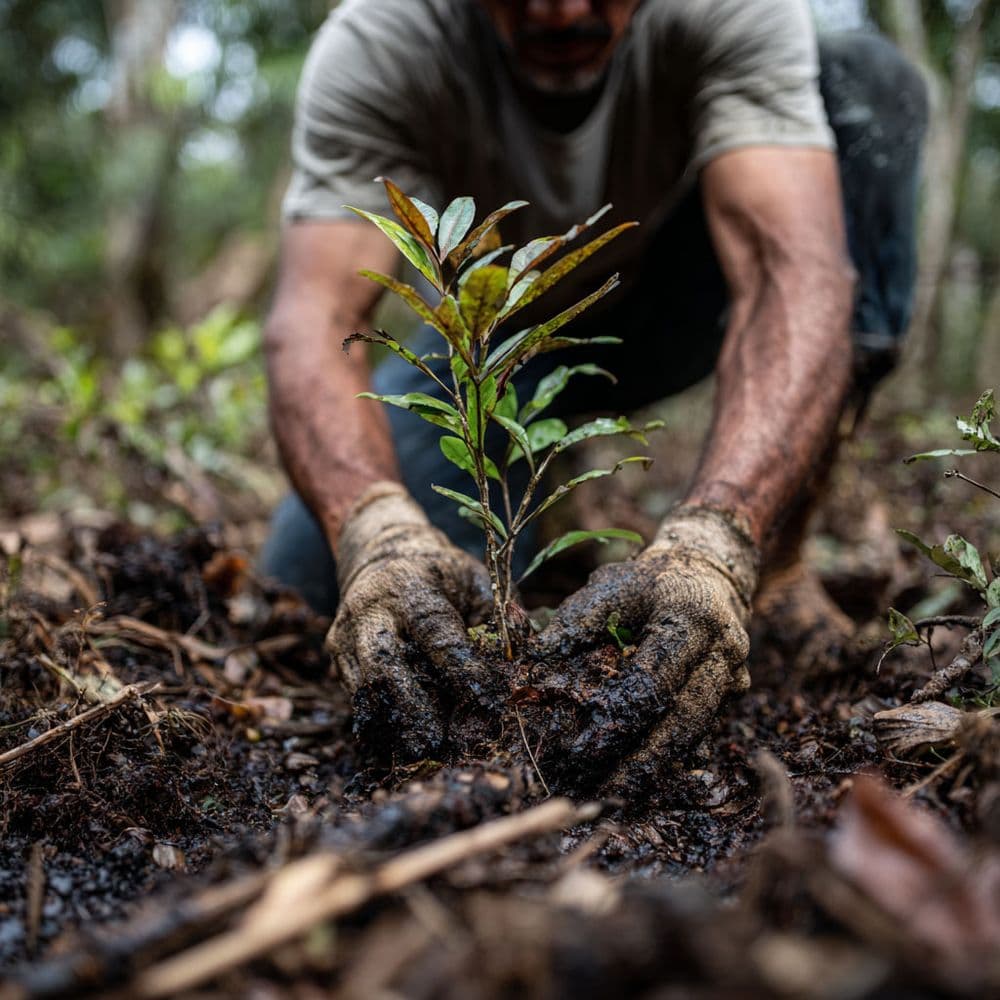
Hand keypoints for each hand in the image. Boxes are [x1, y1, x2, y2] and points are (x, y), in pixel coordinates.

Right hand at [326, 483, 493, 760]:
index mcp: (411, 588)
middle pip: (382, 665)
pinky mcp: (336, 653)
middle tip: (434, 743)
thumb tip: (523, 647)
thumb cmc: (440, 571)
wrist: (382, 552)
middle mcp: (371, 610)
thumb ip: (499, 612)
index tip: (487, 701)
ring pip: (362, 687)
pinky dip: (377, 720)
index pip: (436, 634)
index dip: (462, 670)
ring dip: (391, 722)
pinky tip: (399, 740)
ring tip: (419, 750)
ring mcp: (347, 633)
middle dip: (409, 707)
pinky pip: (353, 694)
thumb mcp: (475, 577)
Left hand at [531, 506, 758, 775]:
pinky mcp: (732, 692)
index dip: (618, 715)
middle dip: (645, 761)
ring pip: (696, 732)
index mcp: (691, 620)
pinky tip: (640, 779)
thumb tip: (536, 656)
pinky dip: (670, 755)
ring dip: (658, 767)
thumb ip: (578, 620)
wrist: (710, 571)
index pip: (654, 680)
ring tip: (618, 795)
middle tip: (605, 794)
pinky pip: (701, 730)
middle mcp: (722, 652)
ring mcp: (733, 675)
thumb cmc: (651, 580)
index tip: (582, 742)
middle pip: (684, 719)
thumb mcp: (613, 585)